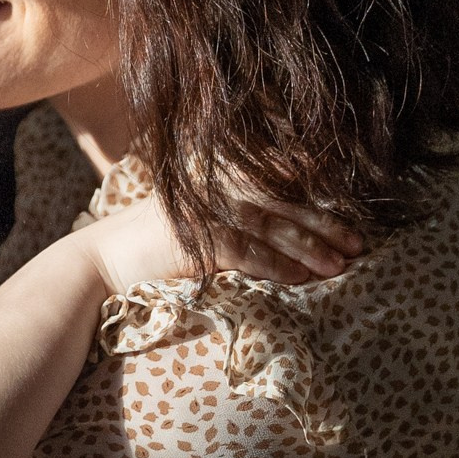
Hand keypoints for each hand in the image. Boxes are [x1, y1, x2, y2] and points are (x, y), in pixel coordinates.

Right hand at [86, 186, 363, 302]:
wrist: (99, 265)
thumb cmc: (148, 250)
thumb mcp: (191, 221)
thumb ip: (229, 216)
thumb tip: (277, 227)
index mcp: (215, 179)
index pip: (275, 179)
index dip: (314, 192)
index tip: (349, 208)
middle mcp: (212, 188)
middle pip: (281, 202)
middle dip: (324, 222)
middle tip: (359, 242)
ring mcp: (203, 211)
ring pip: (270, 226)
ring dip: (309, 246)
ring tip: (341, 264)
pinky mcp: (193, 239)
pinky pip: (246, 251)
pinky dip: (277, 265)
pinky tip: (302, 278)